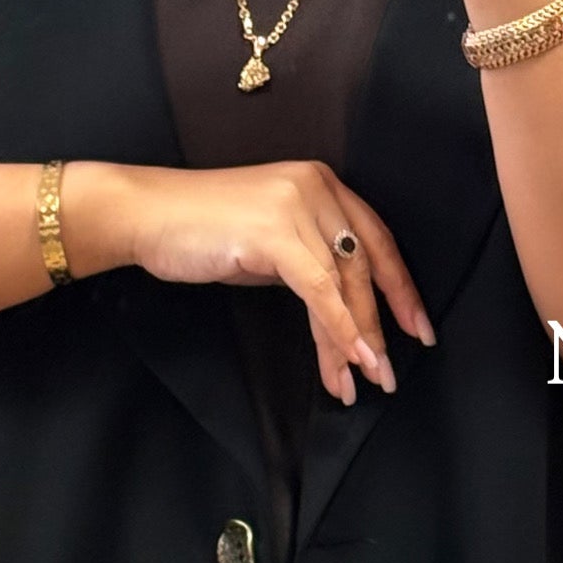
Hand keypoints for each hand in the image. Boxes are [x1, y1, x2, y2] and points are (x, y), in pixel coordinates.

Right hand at [83, 159, 435, 405]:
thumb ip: (308, 260)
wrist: (145, 215)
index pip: (376, 239)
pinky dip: (338, 329)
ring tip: (367, 379)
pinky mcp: (275, 233)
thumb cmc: (198, 230)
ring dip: (358, 338)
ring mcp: (296, 206)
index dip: (400, 288)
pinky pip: (319, 291)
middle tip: (390, 371)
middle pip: (365, 265)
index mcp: (320, 183)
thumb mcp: (269, 240)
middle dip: (383, 323)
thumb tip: (339, 306)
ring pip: (343, 283)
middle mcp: (316, 187)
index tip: (417, 328)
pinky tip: (348, 359)